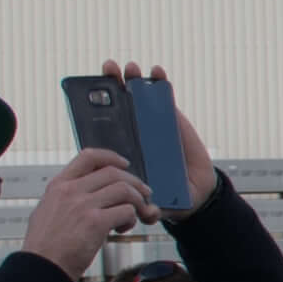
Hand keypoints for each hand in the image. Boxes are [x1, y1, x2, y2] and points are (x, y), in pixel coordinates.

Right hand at [22, 153, 144, 276]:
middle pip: (113, 173)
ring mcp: (83, 205)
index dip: (111, 157)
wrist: (40, 268)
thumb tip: (97, 197)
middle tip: (144, 195)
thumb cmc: (45, 248)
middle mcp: (71, 190)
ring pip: (124, 190)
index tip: (124, 164)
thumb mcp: (47, 211)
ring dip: (137, 202)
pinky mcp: (95, 223)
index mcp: (58, 185)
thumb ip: (68, 200)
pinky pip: (127, 211)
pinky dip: (131, 219)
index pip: (88, 156)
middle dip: (135, 183)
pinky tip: (123, 229)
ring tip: (135, 216)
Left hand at [92, 59, 216, 210]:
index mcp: (123, 152)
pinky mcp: (172, 120)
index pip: (104, 126)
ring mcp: (152, 125)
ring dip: (133, 79)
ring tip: (130, 68)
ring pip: (139, 97)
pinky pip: (165, 97)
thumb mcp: (158, 206)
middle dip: (111, 84)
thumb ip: (155, 210)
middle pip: (118, 105)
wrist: (194, 194)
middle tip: (108, 69)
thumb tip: (151, 213)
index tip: (88, 92)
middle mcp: (134, 135)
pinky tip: (157, 72)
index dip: (95, 108)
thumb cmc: (166, 198)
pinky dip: (160, 82)